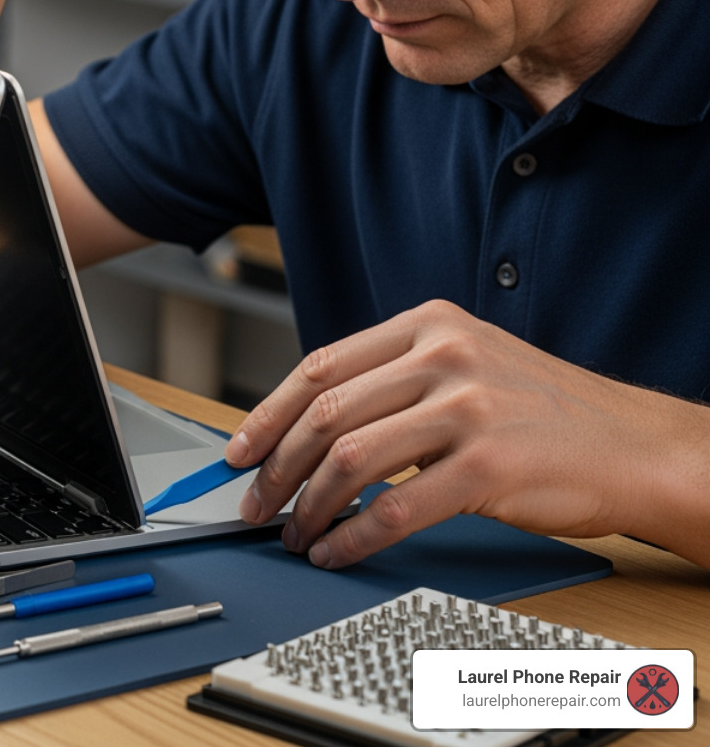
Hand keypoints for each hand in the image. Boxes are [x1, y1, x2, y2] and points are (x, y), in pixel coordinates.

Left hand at [224, 299, 709, 568]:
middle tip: (255, 503)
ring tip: (294, 533)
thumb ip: (397, 378)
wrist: (635, 446)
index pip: (320, 366)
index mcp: (429, 324)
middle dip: (277, 468)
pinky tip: (336, 550)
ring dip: (308, 506)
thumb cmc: (544, 411)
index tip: (240, 451)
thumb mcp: (470, 361)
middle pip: (325, 415)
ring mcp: (467, 409)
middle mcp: (444, 357)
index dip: (267, 413)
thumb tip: (310, 425)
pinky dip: (351, 537)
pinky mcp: (487, 466)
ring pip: (349, 461)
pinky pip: (393, 508)